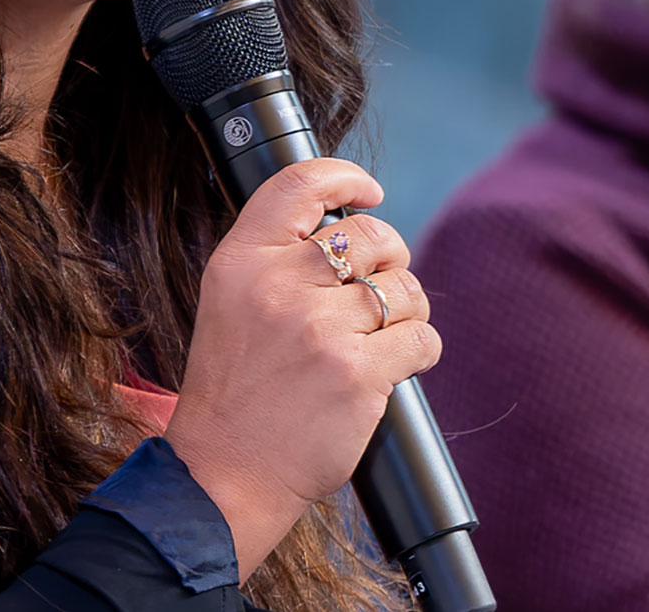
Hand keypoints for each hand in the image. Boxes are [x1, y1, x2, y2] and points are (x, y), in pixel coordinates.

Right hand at [164, 157, 439, 578]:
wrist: (225, 471)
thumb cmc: (235, 389)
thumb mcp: (230, 302)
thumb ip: (277, 258)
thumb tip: (352, 226)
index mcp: (242, 261)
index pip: (301, 184)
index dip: (346, 177)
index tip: (370, 191)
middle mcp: (279, 286)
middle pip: (371, 235)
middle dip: (390, 258)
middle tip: (379, 286)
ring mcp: (320, 329)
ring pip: (404, 288)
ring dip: (407, 309)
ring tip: (383, 335)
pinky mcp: (358, 373)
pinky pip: (423, 338)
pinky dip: (421, 349)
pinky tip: (396, 364)